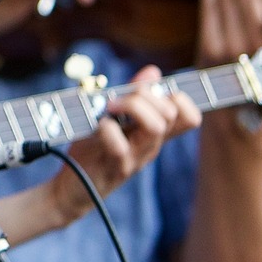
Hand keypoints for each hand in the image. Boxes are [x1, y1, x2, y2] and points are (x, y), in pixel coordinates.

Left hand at [47, 64, 199, 222]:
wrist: (71, 189)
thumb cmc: (93, 150)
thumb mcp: (113, 119)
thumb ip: (132, 96)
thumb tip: (153, 71)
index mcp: (153, 134)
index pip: (190, 116)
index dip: (178, 97)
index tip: (147, 91)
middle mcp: (151, 146)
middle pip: (171, 113)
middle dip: (145, 94)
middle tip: (117, 99)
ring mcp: (136, 158)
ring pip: (155, 126)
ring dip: (131, 107)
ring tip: (108, 108)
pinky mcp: (116, 168)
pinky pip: (120, 146)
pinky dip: (106, 129)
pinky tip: (96, 127)